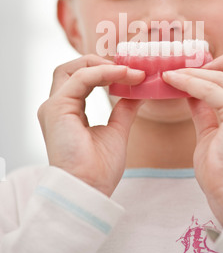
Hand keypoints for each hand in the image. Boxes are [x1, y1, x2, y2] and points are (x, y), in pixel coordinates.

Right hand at [37, 54, 144, 195]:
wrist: (90, 189)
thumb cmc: (99, 169)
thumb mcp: (117, 130)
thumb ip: (124, 109)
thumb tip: (139, 92)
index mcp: (68, 111)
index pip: (81, 79)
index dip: (105, 71)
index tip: (133, 72)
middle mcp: (57, 106)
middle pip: (71, 68)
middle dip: (99, 62)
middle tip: (129, 68)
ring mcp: (54, 106)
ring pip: (73, 69)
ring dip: (102, 65)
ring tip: (129, 70)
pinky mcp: (57, 108)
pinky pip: (81, 78)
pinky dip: (103, 72)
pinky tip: (124, 75)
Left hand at [163, 54, 222, 224]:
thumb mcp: (212, 132)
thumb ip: (205, 110)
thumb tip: (190, 92)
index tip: (200, 72)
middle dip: (217, 62)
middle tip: (189, 71)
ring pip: (222, 75)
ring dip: (193, 72)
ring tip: (171, 75)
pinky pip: (210, 89)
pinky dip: (189, 82)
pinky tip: (172, 82)